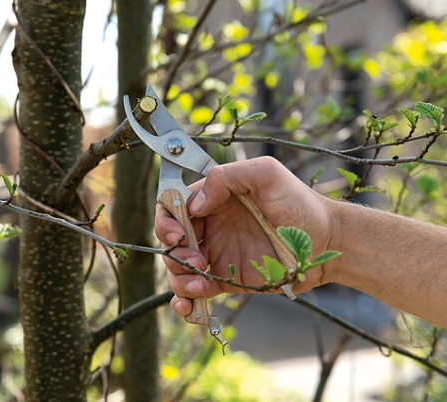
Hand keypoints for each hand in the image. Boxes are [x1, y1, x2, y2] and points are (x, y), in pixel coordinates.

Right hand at [155, 156, 335, 316]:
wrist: (327, 242)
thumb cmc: (300, 203)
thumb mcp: (266, 174)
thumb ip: (226, 177)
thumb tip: (195, 205)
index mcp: (212, 200)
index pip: (172, 206)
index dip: (166, 221)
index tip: (178, 235)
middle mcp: (209, 227)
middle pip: (170, 241)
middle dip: (173, 254)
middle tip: (197, 261)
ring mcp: (216, 254)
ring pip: (177, 269)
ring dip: (177, 279)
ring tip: (199, 284)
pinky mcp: (225, 279)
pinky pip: (195, 291)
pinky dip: (185, 300)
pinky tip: (189, 305)